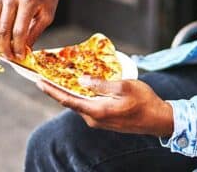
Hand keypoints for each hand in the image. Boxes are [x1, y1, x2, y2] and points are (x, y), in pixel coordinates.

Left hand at [38, 77, 173, 136]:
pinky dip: (81, 96)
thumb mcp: (124, 87)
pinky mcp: (104, 120)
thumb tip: (81, 80)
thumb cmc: (144, 101)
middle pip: (70, 102)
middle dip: (57, 89)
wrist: (158, 120)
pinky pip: (87, 106)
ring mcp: (99, 121)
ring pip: (79, 104)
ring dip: (70, 91)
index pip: (67, 100)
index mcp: (97, 111)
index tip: (38, 81)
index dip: (51, 90)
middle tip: (46, 75)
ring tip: (60, 77)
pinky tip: (81, 86)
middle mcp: (94, 119)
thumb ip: (101, 84)